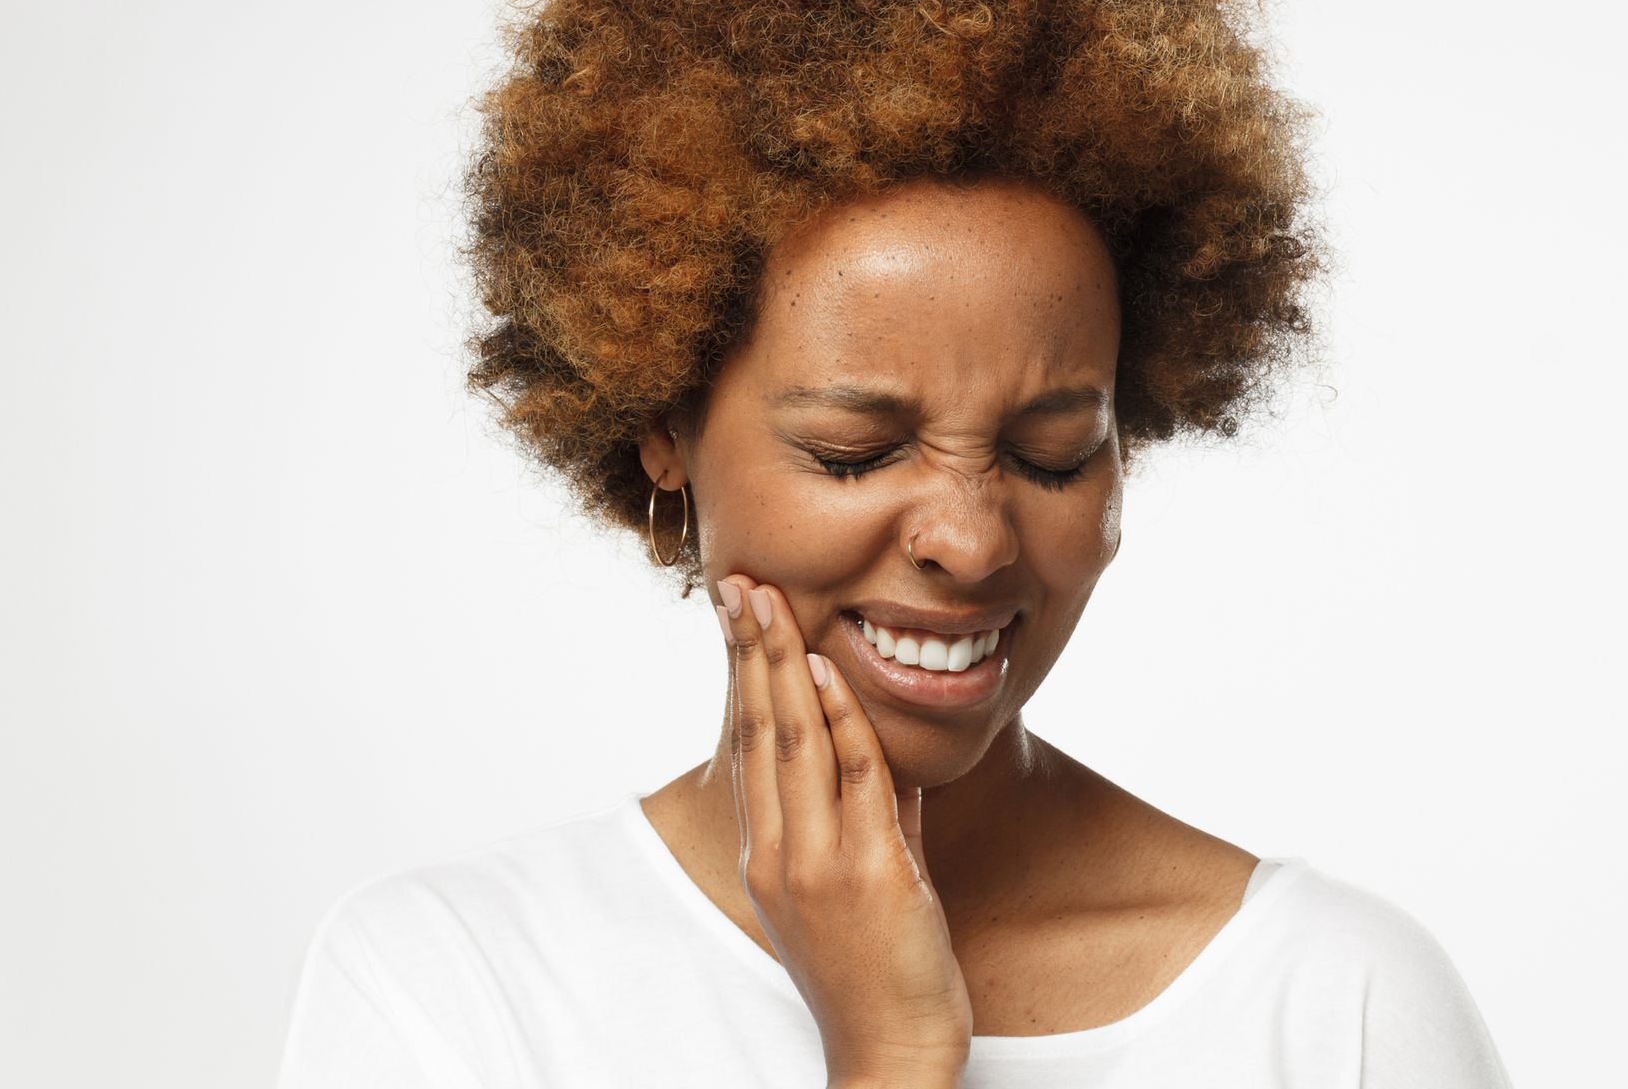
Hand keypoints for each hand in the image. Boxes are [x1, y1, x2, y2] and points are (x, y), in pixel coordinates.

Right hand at [713, 574, 971, 1087]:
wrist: (891, 1056)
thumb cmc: (878, 973)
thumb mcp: (861, 882)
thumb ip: (871, 816)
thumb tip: (880, 755)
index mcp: (769, 856)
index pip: (749, 746)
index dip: (742, 677)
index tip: (736, 616)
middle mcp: (781, 854)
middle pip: (760, 733)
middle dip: (749, 652)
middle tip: (738, 585)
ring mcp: (819, 863)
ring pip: (794, 745)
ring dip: (782, 667)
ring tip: (769, 604)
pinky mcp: (868, 874)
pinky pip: (855, 781)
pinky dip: (840, 721)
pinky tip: (828, 671)